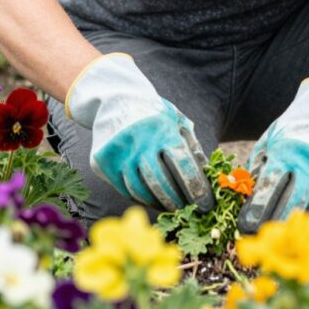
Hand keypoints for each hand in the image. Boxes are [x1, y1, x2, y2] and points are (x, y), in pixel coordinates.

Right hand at [66, 53, 214, 212]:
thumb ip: (191, 144)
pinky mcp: (101, 162)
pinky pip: (124, 189)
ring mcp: (117, 152)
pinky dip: (141, 199)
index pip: (183, 165)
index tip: (207, 205)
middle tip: (189, 211)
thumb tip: (207, 176)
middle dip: (178, 202)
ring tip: (173, 208)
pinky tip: (152, 201)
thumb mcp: (175, 119)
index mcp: (161, 128)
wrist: (114, 97)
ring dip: (159, 204)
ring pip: (140, 190)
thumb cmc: (152, 113)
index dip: (197, 189)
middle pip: (160, 182)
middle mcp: (137, 140)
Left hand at [238, 76, 308, 232]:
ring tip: (281, 241)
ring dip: (297, 227)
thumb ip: (257, 166)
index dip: (259, 206)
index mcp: (287, 151)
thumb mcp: (268, 142)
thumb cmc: (287, 135)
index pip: (272, 183)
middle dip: (277, 221)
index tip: (247, 224)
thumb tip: (244, 195)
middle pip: (294, 198)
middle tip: (263, 238)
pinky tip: (302, 233)